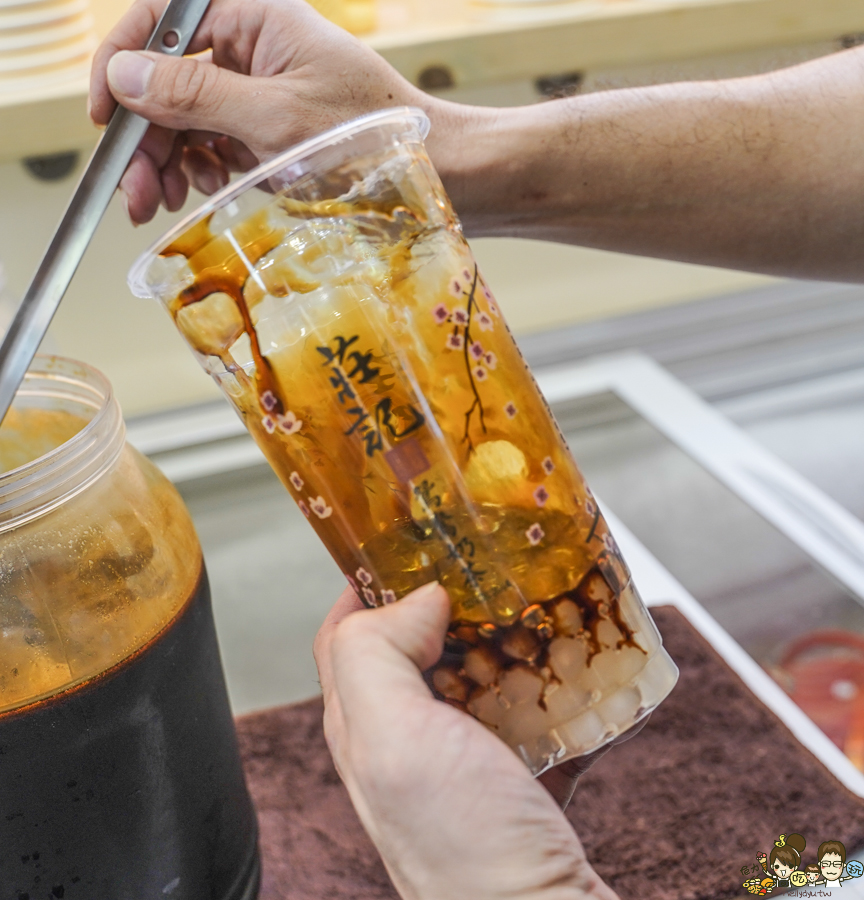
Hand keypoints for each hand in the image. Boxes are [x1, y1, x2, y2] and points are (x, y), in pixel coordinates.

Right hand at [89, 0, 470, 223]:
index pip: (160, 23)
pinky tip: (203, 190)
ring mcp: (260, 89)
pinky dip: (202, 168)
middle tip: (136, 195)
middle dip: (146, 138)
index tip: (105, 118)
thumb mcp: (275, 117)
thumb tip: (125, 77)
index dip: (122, 65)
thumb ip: (196, 96)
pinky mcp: (268, 128)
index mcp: (253, 16)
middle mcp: (252, 46)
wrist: (433, 173)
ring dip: (169, 161)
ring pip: (187, 118)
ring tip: (165, 202)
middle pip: (168, 81)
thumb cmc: (370, 136)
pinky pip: (216, 143)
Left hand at [313, 581, 619, 899]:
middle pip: (409, 645)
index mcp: (363, 727)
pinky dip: (541, 679)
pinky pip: (522, 710)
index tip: (409, 544)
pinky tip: (565, 665)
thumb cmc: (468, 853)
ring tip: (528, 602)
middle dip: (440, 600)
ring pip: (469, 674)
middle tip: (480, 565)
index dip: (368, 583)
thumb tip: (412, 598)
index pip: (345, 634)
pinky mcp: (513, 776)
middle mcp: (406, 742)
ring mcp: (461, 761)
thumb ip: (376, 658)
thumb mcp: (395, 743)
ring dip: (495, 635)